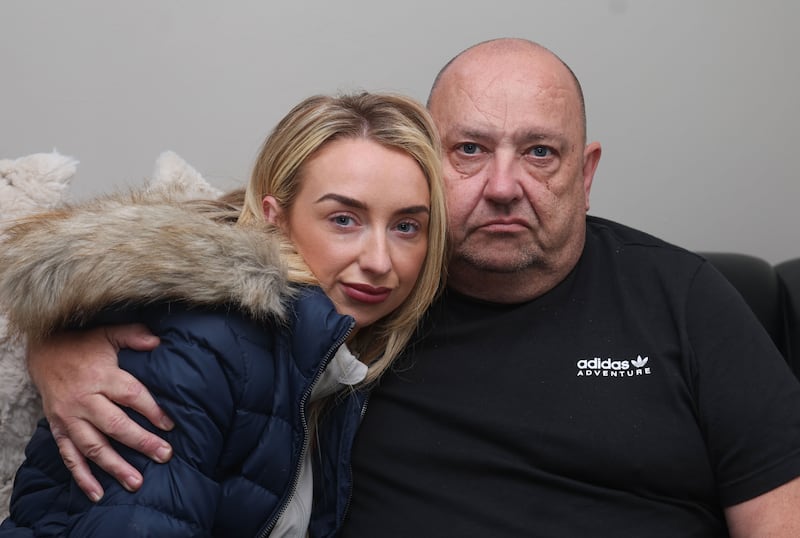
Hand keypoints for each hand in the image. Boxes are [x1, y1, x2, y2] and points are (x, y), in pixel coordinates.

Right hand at [27, 323, 174, 500]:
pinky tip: (97, 492)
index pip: (131, 395)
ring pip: (92, 446)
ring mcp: (69, 417)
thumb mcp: (109, 333)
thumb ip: (134, 335)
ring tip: (136, 482)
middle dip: (140, 442)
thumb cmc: (84, 344)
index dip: (152, 411)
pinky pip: (69, 456)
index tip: (170, 425)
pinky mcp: (57, 429)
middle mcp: (84, 400)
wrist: (43, 352)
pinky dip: (82, 476)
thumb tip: (158, 341)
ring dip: (114, 466)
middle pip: (115, 425)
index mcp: (101, 376)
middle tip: (164, 455)